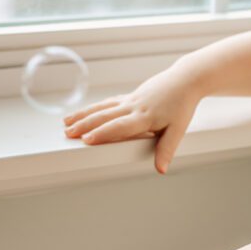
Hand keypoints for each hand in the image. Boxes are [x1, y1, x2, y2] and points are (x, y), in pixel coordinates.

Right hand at [62, 63, 200, 173]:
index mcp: (144, 116)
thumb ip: (167, 149)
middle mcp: (134, 106)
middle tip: (68, 133)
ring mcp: (130, 100)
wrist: (184, 80)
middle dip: (85, 124)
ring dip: (83, 114)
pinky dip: (94, 108)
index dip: (102, 133)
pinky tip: (84, 113)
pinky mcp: (130, 96)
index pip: (120, 126)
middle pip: (105, 116)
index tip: (86, 139)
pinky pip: (108, 102)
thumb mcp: (178, 129)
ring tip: (66, 122)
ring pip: (102, 107)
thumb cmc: (182, 105)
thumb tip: (161, 169)